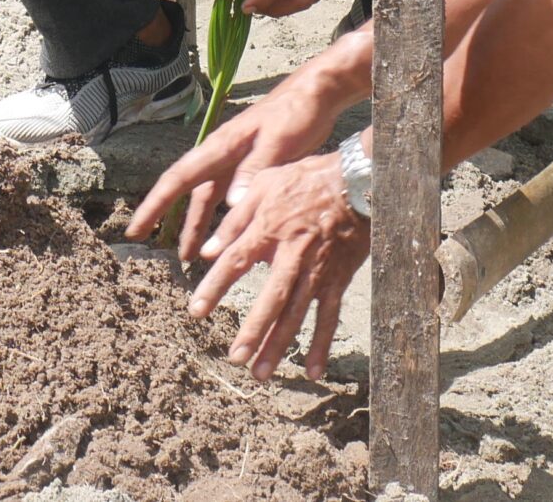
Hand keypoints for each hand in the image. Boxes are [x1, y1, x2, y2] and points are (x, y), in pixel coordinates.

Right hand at [128, 63, 348, 261]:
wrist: (317, 95)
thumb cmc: (295, 113)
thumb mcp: (277, 142)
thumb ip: (254, 171)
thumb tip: (229, 205)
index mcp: (220, 147)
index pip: (178, 179)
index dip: (155, 205)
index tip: (137, 228)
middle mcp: (222, 155)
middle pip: (188, 192)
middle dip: (167, 218)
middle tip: (149, 245)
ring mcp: (236, 162)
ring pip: (208, 198)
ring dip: (198, 225)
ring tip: (191, 257)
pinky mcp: (252, 168)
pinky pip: (228, 199)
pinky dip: (222, 219)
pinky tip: (225, 238)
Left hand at [188, 152, 369, 380]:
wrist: (356, 181)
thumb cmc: (306, 180)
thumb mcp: (264, 186)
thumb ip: (235, 220)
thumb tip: (206, 250)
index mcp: (269, 229)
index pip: (236, 262)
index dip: (215, 286)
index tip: (196, 311)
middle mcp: (292, 255)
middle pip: (271, 298)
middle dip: (254, 330)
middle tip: (236, 357)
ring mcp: (318, 270)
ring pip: (297, 313)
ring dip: (279, 344)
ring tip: (261, 372)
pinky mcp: (338, 279)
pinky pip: (329, 316)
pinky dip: (322, 344)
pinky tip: (312, 370)